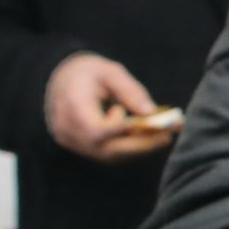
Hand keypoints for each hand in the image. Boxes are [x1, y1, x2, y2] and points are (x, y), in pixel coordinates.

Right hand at [43, 53, 172, 162]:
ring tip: (164, 134)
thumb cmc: (88, 72)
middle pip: (106, 150)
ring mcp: (70, 141)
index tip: (146, 118)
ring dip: (139, 148)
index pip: (95, 130)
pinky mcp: (79, 147)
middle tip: (169, 134)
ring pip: (109, 156)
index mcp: (72, 106)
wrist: (60, 81)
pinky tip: (148, 137)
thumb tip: (150, 112)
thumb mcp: (110, 71)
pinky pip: (106, 154)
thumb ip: (129, 90)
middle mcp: (67, 129)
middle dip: (141, 144)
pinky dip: (129, 148)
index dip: (121, 129)